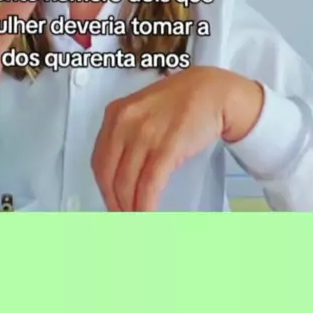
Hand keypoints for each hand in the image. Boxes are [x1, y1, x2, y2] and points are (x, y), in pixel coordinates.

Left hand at [91, 66, 263, 211]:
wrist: (212, 91)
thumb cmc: (180, 101)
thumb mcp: (143, 109)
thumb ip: (128, 134)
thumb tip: (121, 171)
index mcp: (115, 114)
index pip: (99, 160)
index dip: (103, 187)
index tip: (110, 201)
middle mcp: (125, 123)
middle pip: (109, 175)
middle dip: (114, 203)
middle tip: (122, 219)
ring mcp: (145, 135)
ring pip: (127, 183)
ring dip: (130, 209)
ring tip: (136, 222)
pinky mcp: (167, 147)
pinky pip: (149, 185)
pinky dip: (145, 206)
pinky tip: (147, 216)